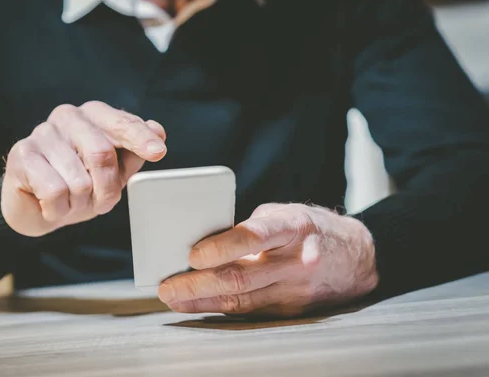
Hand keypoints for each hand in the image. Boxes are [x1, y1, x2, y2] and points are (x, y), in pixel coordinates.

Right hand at [1, 101, 166, 236]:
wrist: (36, 207)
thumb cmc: (81, 184)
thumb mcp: (114, 172)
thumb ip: (134, 152)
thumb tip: (157, 130)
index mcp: (95, 115)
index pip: (122, 123)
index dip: (140, 139)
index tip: (158, 152)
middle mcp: (68, 116)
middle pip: (101, 154)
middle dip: (106, 189)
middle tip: (100, 203)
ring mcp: (42, 133)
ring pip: (78, 181)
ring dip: (80, 203)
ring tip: (71, 201)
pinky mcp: (22, 154)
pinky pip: (54, 191)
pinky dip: (58, 208)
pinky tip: (51, 204)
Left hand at [158, 203, 377, 317]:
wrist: (358, 257)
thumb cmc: (311, 228)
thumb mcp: (285, 214)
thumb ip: (251, 228)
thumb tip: (204, 242)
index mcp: (294, 226)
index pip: (255, 236)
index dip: (222, 247)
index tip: (192, 255)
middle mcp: (297, 260)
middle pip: (242, 277)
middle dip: (199, 285)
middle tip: (167, 288)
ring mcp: (296, 291)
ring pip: (242, 301)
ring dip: (203, 301)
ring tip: (173, 298)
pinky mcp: (293, 311)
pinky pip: (251, 311)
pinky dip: (221, 308)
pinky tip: (198, 305)